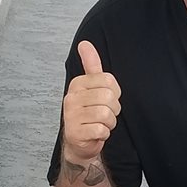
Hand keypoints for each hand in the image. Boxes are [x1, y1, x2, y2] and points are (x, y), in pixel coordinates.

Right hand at [62, 41, 120, 162]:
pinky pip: (101, 130)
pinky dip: (104, 133)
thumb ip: (91, 66)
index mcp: (78, 84)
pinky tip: (96, 133)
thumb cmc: (89, 114)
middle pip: (109, 98)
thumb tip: (85, 43)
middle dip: (113, 110)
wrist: (79, 143)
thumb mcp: (91, 88)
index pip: (108, 81)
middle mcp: (72, 97)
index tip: (107, 101)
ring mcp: (71, 115)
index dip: (115, 93)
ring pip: (106, 114)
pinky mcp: (75, 132)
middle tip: (104, 115)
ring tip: (100, 124)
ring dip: (109, 123)